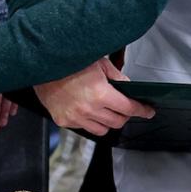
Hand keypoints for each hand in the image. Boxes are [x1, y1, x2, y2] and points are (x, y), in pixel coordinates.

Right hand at [34, 57, 154, 135]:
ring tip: (105, 110)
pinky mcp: (64, 121)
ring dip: (108, 121)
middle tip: (125, 107)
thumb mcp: (99, 63)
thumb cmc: (70, 62)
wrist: (43, 65)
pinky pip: (84, 128)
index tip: (147, 111)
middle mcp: (88, 108)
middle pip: (117, 122)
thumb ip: (117, 78)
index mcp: (100, 93)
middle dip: (125, 115)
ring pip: (102, 130)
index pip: (128, 108)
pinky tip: (88, 110)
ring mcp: (75, 117)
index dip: (141, 110)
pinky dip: (90, 122)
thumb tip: (128, 89)